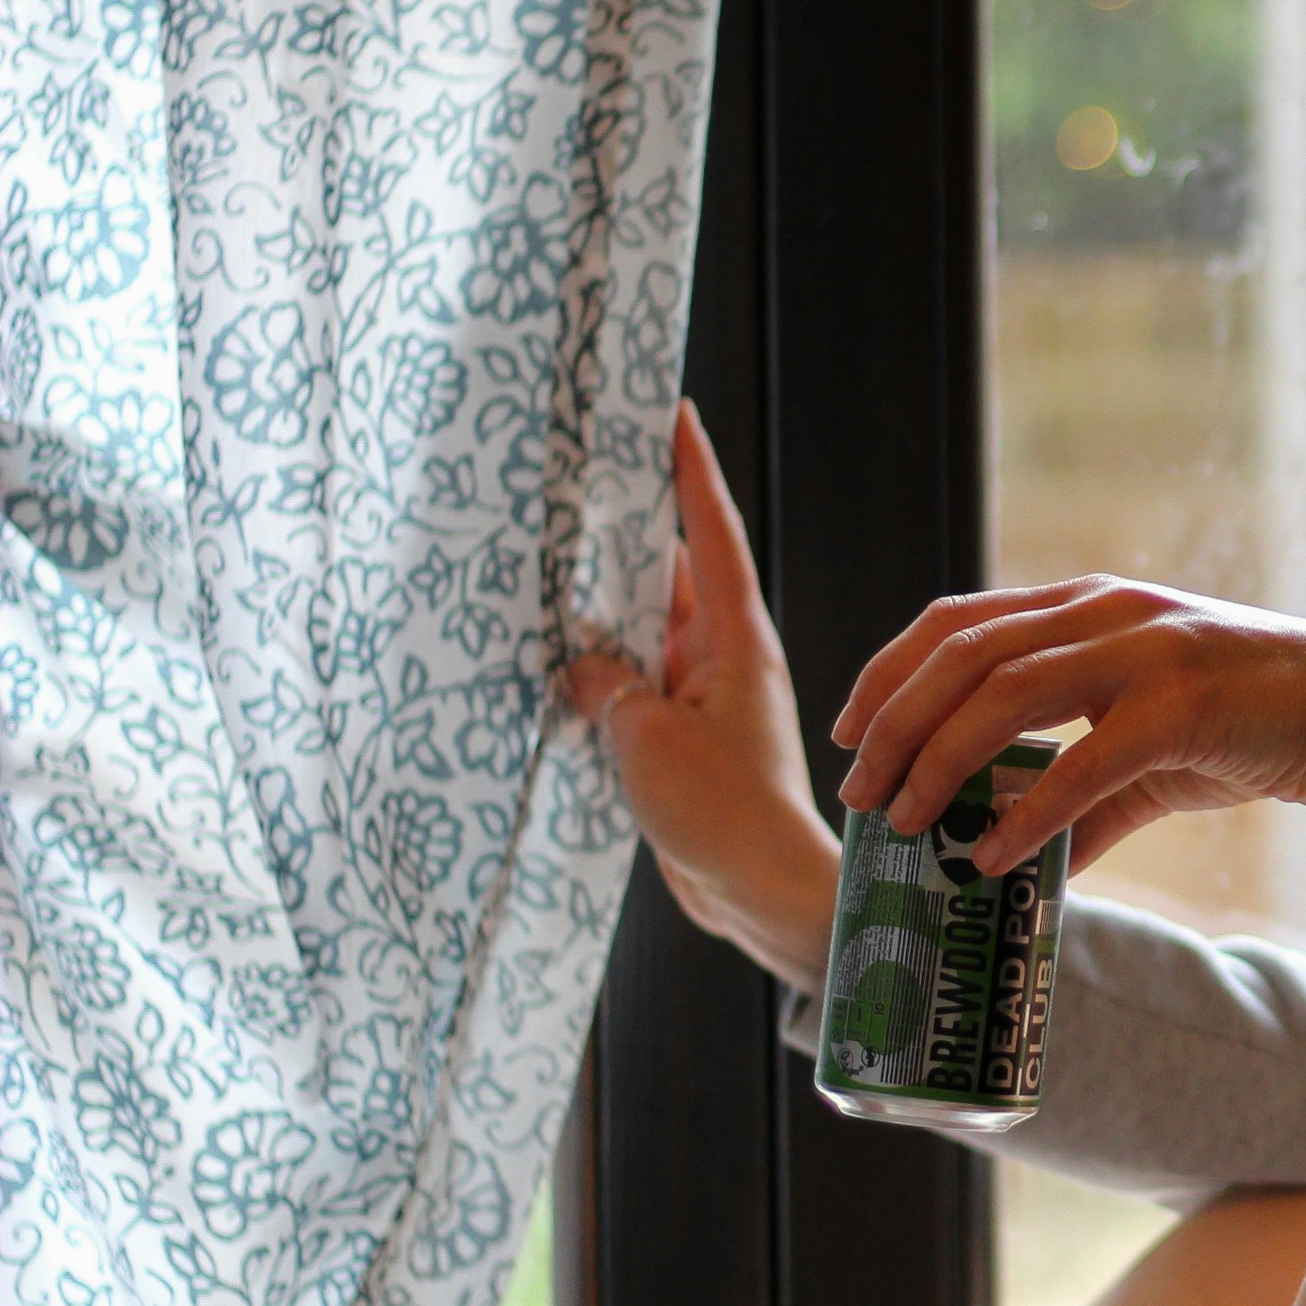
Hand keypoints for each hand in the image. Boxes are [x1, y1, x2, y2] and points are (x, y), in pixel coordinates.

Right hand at [563, 403, 840, 992]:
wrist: (759, 893)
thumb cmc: (723, 815)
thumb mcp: (646, 740)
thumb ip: (608, 688)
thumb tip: (584, 666)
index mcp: (734, 642)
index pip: (710, 535)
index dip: (689, 472)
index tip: (673, 412)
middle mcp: (723, 659)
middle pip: (669, 574)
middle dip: (628, 528)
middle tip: (580, 472)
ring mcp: (702, 697)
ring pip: (643, 632)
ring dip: (601, 605)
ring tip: (545, 555)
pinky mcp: (680, 737)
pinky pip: (633, 684)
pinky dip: (597, 668)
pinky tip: (551, 658)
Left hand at [831, 577, 1305, 878]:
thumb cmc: (1255, 721)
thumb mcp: (1152, 747)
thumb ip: (1079, 797)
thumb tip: (1011, 863)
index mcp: (1088, 605)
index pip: (956, 621)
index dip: (888, 675)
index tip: (853, 735)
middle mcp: (1105, 612)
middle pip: (961, 655)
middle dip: (895, 726)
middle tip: (863, 795)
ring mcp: (1144, 652)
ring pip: (1004, 696)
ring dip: (941, 764)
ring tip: (909, 825)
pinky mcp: (1182, 706)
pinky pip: (1082, 763)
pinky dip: (1027, 813)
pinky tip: (994, 857)